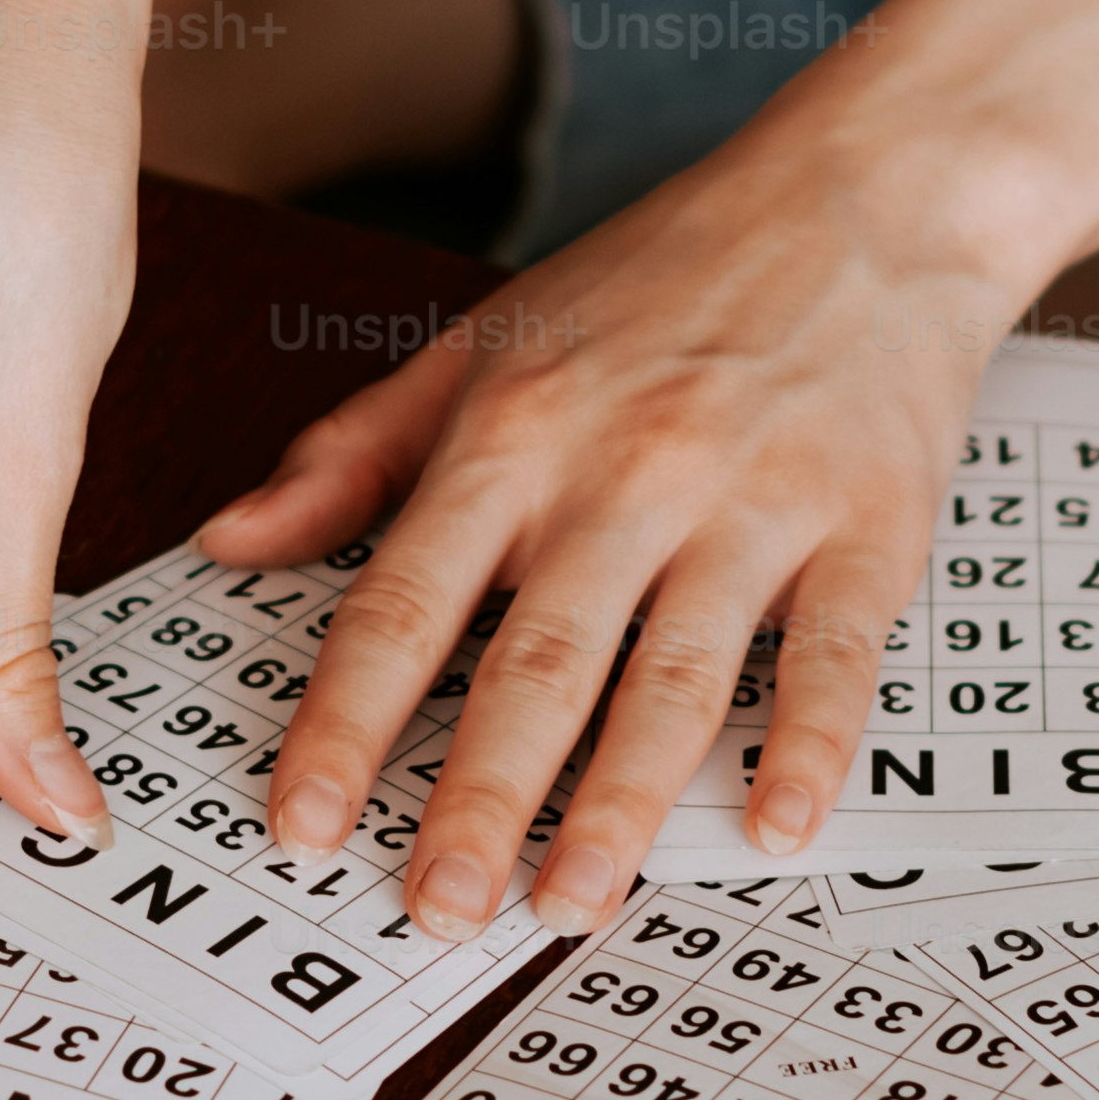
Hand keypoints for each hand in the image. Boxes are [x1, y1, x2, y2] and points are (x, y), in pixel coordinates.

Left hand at [201, 138, 1034, 937]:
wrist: (869, 189)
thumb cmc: (665, 275)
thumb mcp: (486, 341)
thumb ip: (354, 452)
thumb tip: (229, 542)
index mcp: (515, 431)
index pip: (406, 600)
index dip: (348, 722)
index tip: (303, 823)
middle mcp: (626, 469)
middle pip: (537, 661)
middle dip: (479, 797)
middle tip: (435, 909)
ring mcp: (751, 499)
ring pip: (675, 675)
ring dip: (621, 803)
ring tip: (570, 904)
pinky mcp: (868, 523)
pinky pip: (833, 655)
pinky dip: (808, 746)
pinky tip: (774, 827)